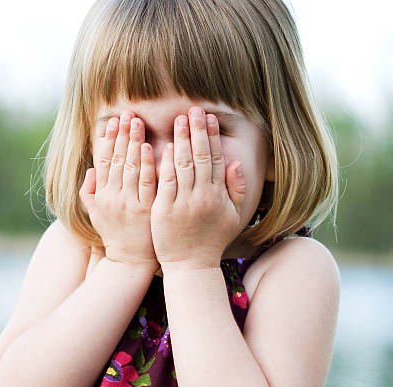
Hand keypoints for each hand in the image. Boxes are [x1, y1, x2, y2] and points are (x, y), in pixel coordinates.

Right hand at [79, 111, 158, 272]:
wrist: (131, 261)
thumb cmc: (116, 235)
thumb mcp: (96, 214)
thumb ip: (90, 192)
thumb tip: (92, 169)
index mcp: (101, 195)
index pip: (104, 161)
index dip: (108, 140)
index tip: (113, 121)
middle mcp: (113, 197)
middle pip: (116, 159)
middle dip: (122, 135)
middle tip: (128, 113)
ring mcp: (129, 203)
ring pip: (130, 167)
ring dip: (133, 142)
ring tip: (137, 121)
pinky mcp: (146, 209)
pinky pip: (146, 182)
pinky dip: (146, 163)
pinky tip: (149, 147)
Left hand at [150, 106, 246, 269]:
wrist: (190, 265)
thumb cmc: (211, 240)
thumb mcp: (233, 217)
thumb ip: (237, 190)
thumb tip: (237, 163)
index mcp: (218, 195)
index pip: (216, 159)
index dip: (212, 136)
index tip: (208, 118)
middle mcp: (202, 196)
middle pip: (200, 157)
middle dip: (196, 131)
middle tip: (192, 110)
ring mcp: (182, 203)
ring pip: (182, 165)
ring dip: (180, 141)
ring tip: (178, 120)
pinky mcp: (164, 210)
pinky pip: (164, 182)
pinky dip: (163, 163)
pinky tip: (161, 146)